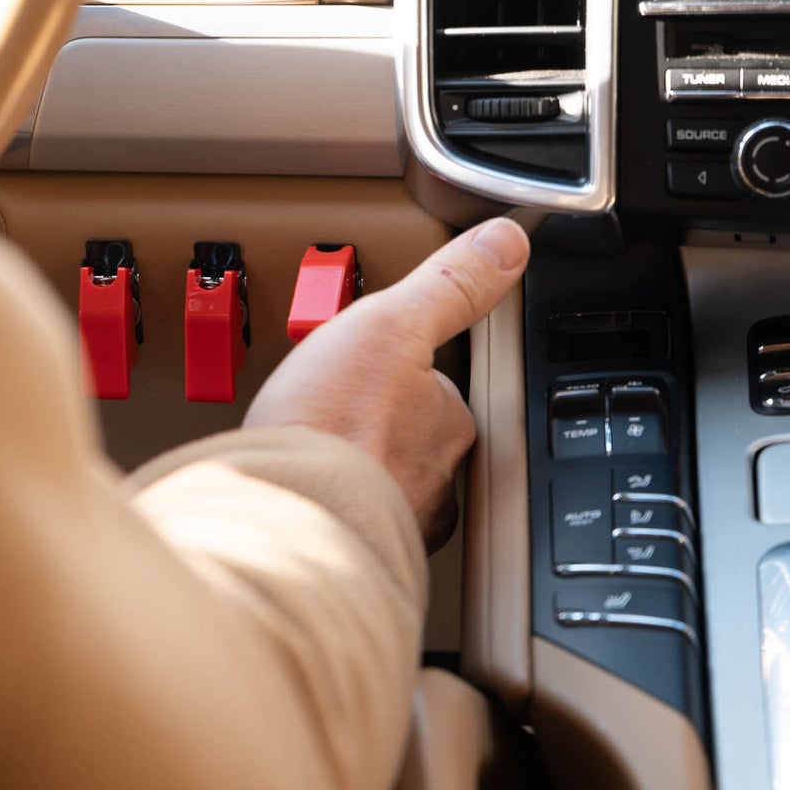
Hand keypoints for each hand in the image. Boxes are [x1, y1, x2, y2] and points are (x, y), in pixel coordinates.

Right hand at [244, 218, 529, 548]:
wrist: (284, 511)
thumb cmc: (333, 424)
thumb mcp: (391, 322)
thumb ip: (449, 284)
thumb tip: (504, 242)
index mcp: (447, 423)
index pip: (443, 389)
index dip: (408, 372)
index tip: (379, 366)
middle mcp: (433, 479)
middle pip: (416, 440)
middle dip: (383, 423)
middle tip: (341, 402)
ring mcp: (395, 519)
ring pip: (386, 485)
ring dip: (358, 467)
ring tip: (318, 444)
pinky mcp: (351, 547)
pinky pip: (348, 520)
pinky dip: (330, 503)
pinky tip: (304, 486)